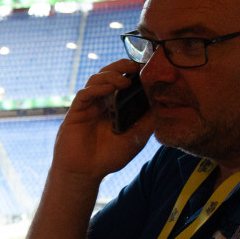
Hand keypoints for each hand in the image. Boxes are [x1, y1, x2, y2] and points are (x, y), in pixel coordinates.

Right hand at [53, 60, 154, 180]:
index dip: (134, 70)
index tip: (148, 66)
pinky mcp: (76, 112)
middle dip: (122, 66)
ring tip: (124, 81)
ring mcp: (89, 105)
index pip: (124, 79)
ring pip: (96, 79)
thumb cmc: (109, 157)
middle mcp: (102, 101)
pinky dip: (96, 88)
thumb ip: (147, 121)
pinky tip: (107, 89)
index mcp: (116, 105)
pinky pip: (85, 94)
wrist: (86, 173)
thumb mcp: (137, 138)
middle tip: (136, 66)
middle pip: (109, 73)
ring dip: (110, 75)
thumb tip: (163, 103)